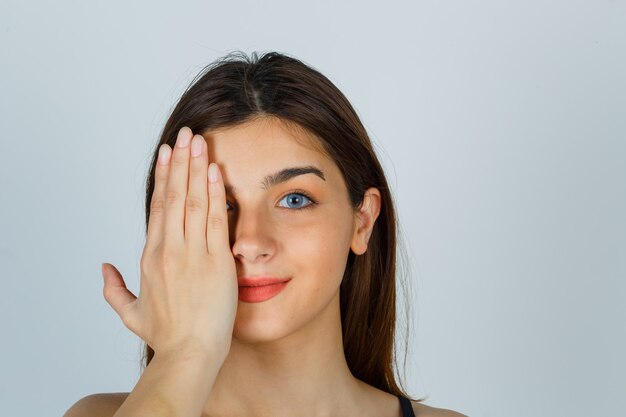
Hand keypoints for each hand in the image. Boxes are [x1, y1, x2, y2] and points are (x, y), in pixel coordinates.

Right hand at [101, 126, 236, 360]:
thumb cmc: (165, 335)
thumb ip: (113, 289)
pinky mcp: (216, 261)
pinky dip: (214, 193)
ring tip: (199, 142)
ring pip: (192, 201)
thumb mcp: (130, 313)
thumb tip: (104, 267)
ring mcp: (193, 254)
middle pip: (173, 196)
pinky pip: (215, 220)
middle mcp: (169, 249)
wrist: (189, 353)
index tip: (167, 154)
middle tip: (185, 134)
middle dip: (180, 162)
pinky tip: (214, 171)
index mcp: (151, 257)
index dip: (163, 177)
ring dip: (196, 169)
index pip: (157, 207)